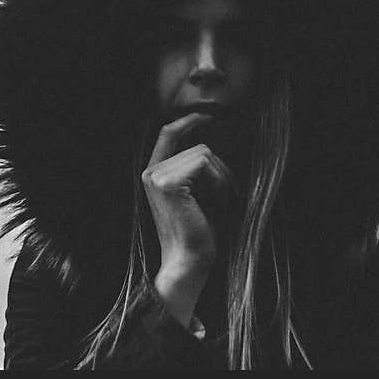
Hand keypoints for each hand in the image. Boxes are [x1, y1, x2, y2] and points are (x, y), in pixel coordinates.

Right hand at [141, 113, 238, 326]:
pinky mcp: (168, 183)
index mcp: (154, 174)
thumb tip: (211, 141)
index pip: (168, 133)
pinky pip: (205, 164)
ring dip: (222, 177)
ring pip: (204, 154)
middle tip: (227, 196)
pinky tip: (216, 201)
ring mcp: (157, 177)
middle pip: (198, 146)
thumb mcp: (199, 193)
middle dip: (220, 169)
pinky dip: (219, 181)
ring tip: (221, 202)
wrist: (190, 262)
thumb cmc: (199, 232)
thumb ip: (197, 168)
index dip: (189, 120)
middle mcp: (151, 172)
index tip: (210, 116)